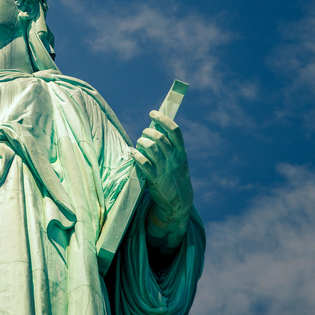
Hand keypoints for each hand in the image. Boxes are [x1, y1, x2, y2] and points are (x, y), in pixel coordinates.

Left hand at [133, 111, 193, 229]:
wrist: (179, 201)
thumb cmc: (174, 175)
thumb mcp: (177, 159)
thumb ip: (169, 146)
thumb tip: (155, 126)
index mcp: (181, 152)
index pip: (174, 130)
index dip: (163, 119)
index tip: (152, 113)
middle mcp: (174, 159)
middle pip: (159, 137)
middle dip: (148, 132)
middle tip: (144, 135)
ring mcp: (165, 169)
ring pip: (151, 148)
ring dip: (141, 143)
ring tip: (139, 144)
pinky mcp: (155, 178)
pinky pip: (143, 163)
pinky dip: (136, 155)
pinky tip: (133, 153)